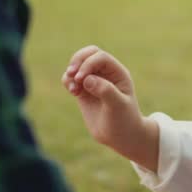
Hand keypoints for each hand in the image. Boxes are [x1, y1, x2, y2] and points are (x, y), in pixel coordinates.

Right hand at [62, 46, 158, 169]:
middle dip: (77, 60)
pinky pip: (71, 78)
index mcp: (118, 73)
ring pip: (78, 64)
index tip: (81, 79)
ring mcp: (94, 81)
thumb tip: (87, 79)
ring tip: (73, 89)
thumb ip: (105, 91)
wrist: (121, 137)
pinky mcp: (84, 91)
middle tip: (71, 73)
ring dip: (71, 72)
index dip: (88, 64)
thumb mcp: (118, 106)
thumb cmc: (124, 121)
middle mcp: (106, 74)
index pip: (100, 57)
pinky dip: (68, 81)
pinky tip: (72, 91)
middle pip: (89, 54)